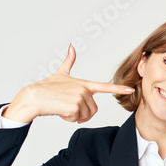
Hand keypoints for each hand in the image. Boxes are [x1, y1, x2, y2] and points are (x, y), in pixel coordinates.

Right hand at [3, 44, 134, 123]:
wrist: (34, 96)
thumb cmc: (47, 88)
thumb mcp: (61, 74)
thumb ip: (69, 62)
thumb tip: (71, 47)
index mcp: (84, 84)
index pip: (105, 86)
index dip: (118, 89)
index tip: (130, 89)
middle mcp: (84, 90)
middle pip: (93, 110)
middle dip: (82, 114)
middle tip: (69, 109)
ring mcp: (80, 98)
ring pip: (86, 116)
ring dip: (75, 117)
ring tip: (63, 108)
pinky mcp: (74, 107)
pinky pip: (76, 119)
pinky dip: (68, 119)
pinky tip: (60, 111)